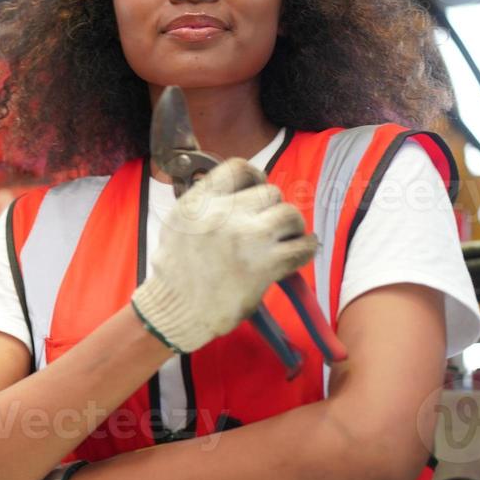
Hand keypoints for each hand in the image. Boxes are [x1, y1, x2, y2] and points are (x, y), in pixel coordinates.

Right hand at [131, 157, 318, 353]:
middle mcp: (224, 214)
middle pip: (269, 192)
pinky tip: (301, 251)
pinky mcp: (265, 265)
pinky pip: (302, 247)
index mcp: (199, 202)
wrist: (176, 310)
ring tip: (286, 237)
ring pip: (289, 214)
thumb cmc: (174, 272)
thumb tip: (231, 195)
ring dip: (292, 225)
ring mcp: (247, 238)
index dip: (254, 177)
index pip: (238, 168)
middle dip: (272, 207)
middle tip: (269, 224)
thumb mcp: (175, 224)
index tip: (256, 190)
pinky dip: (306, 247)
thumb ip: (201, 204)